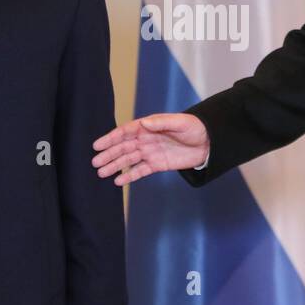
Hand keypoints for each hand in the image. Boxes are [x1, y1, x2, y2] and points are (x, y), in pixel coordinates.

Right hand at [91, 113, 209, 185]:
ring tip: (101, 173)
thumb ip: (160, 123)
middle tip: (94, 163)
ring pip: (128, 160)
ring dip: (114, 166)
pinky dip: (129, 176)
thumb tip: (143, 124)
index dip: (110, 138)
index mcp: (148, 127)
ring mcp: (150, 152)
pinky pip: (140, 171)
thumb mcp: (179, 123)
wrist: (209, 143)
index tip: (97, 145)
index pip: (125, 133)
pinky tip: (118, 181)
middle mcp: (146, 139)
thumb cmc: (195, 128)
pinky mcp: (157, 164)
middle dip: (108, 155)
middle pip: (123, 147)